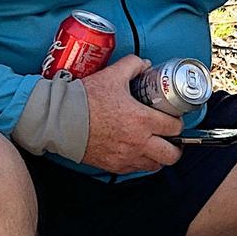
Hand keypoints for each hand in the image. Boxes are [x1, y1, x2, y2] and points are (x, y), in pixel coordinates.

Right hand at [80, 55, 184, 173]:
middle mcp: (138, 142)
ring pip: (155, 166)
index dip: (177, 122)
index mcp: (142, 120)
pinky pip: (135, 170)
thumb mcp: (113, 75)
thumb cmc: (85, 99)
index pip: (175, 128)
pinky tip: (136, 151)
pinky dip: (140, 163)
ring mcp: (125, 157)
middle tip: (170, 137)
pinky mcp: (112, 166)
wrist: (59, 120)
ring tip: (155, 145)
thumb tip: (145, 65)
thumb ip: (133, 65)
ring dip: (159, 156)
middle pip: (172, 154)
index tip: (172, 117)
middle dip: (176, 146)